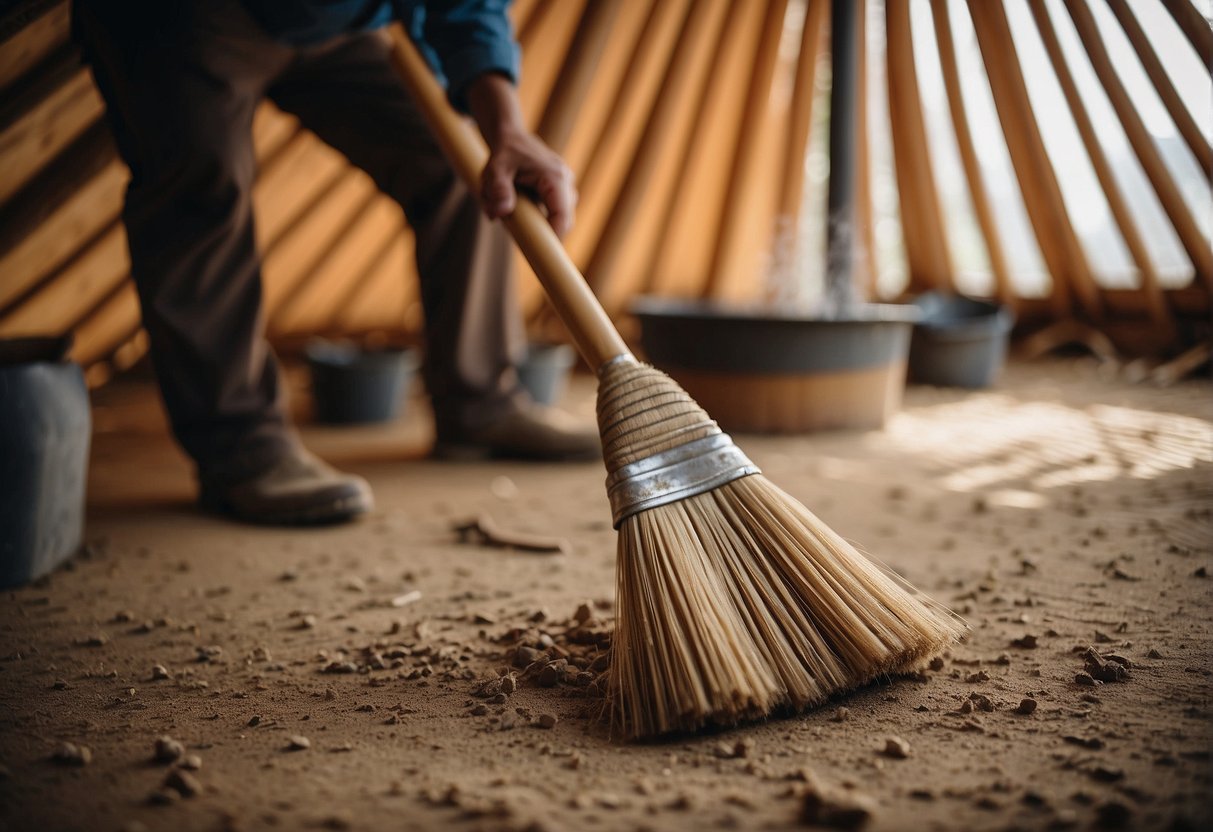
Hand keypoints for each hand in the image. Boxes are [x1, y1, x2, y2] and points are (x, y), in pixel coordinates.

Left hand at [466, 73, 576, 236]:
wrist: (510, 136)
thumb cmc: (503, 153)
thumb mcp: (495, 169)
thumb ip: (497, 190)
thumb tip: (501, 213)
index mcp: (554, 177)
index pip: (563, 215)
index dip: (555, 236)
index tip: (541, 252)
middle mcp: (565, 181)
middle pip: (564, 219)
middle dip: (543, 230)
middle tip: (519, 234)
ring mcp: (566, 185)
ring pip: (560, 216)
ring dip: (540, 221)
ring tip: (515, 211)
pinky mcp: (560, 189)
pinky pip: (555, 210)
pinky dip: (540, 215)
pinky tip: (522, 207)